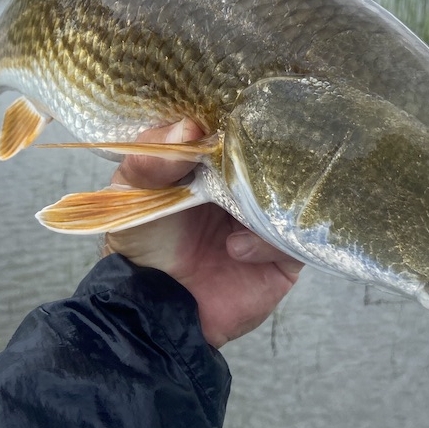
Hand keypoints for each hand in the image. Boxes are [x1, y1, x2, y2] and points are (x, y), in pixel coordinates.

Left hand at [101, 120, 302, 347]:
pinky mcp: (283, 257)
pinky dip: (267, 240)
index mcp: (215, 165)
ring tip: (232, 214)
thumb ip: (152, 157)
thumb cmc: (141, 245)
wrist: (153, 308)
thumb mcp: (133, 191)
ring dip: (262, 201)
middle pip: (273, 160)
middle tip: (235, 166)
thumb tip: (190, 125)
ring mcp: (267, 220)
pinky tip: (235, 249)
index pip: (240, 133)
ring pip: (289, 195)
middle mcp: (247, 189)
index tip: (228, 120)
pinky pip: (294, 237)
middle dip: (256, 161)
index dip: (237, 124)